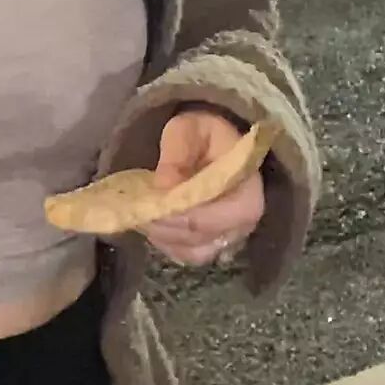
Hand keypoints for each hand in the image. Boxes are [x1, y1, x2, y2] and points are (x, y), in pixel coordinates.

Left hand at [138, 108, 265, 267]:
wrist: (217, 143)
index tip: (148, 204)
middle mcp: (244, 224)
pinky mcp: (215, 244)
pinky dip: (167, 243)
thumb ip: (176, 152)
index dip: (177, 215)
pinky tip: (153, 224)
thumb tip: (163, 185)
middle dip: (163, 226)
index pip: (211, 218)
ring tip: (142, 215)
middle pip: (198, 237)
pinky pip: (187, 255)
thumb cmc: (205, 133)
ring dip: (163, 237)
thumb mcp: (189, 129)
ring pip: (191, 251)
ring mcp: (230, 238)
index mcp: (248, 193)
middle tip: (135, 210)